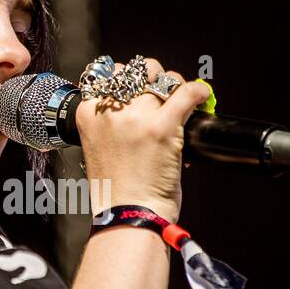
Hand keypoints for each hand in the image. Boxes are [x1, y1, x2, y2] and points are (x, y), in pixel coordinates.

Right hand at [76, 58, 210, 225]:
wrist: (130, 215)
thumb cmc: (116, 192)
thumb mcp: (100, 149)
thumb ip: (111, 123)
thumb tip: (139, 103)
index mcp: (88, 115)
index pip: (107, 75)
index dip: (126, 78)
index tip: (137, 87)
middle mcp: (110, 112)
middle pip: (136, 73)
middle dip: (151, 78)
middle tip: (163, 91)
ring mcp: (137, 117)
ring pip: (162, 79)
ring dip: (174, 85)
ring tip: (182, 98)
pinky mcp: (163, 127)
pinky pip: (186, 93)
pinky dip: (197, 92)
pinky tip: (201, 98)